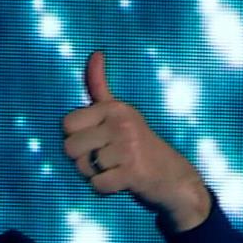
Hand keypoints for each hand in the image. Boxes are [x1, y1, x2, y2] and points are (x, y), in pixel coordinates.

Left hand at [62, 51, 211, 231]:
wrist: (176, 178)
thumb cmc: (140, 144)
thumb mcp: (121, 112)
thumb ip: (100, 86)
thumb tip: (95, 53)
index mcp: (114, 107)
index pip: (66, 124)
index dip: (76, 138)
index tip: (97, 140)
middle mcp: (122, 123)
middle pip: (69, 148)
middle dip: (83, 160)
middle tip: (106, 159)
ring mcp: (128, 147)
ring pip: (82, 168)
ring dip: (95, 175)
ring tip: (115, 169)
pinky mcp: (133, 172)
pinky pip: (97, 185)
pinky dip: (105, 189)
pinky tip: (121, 182)